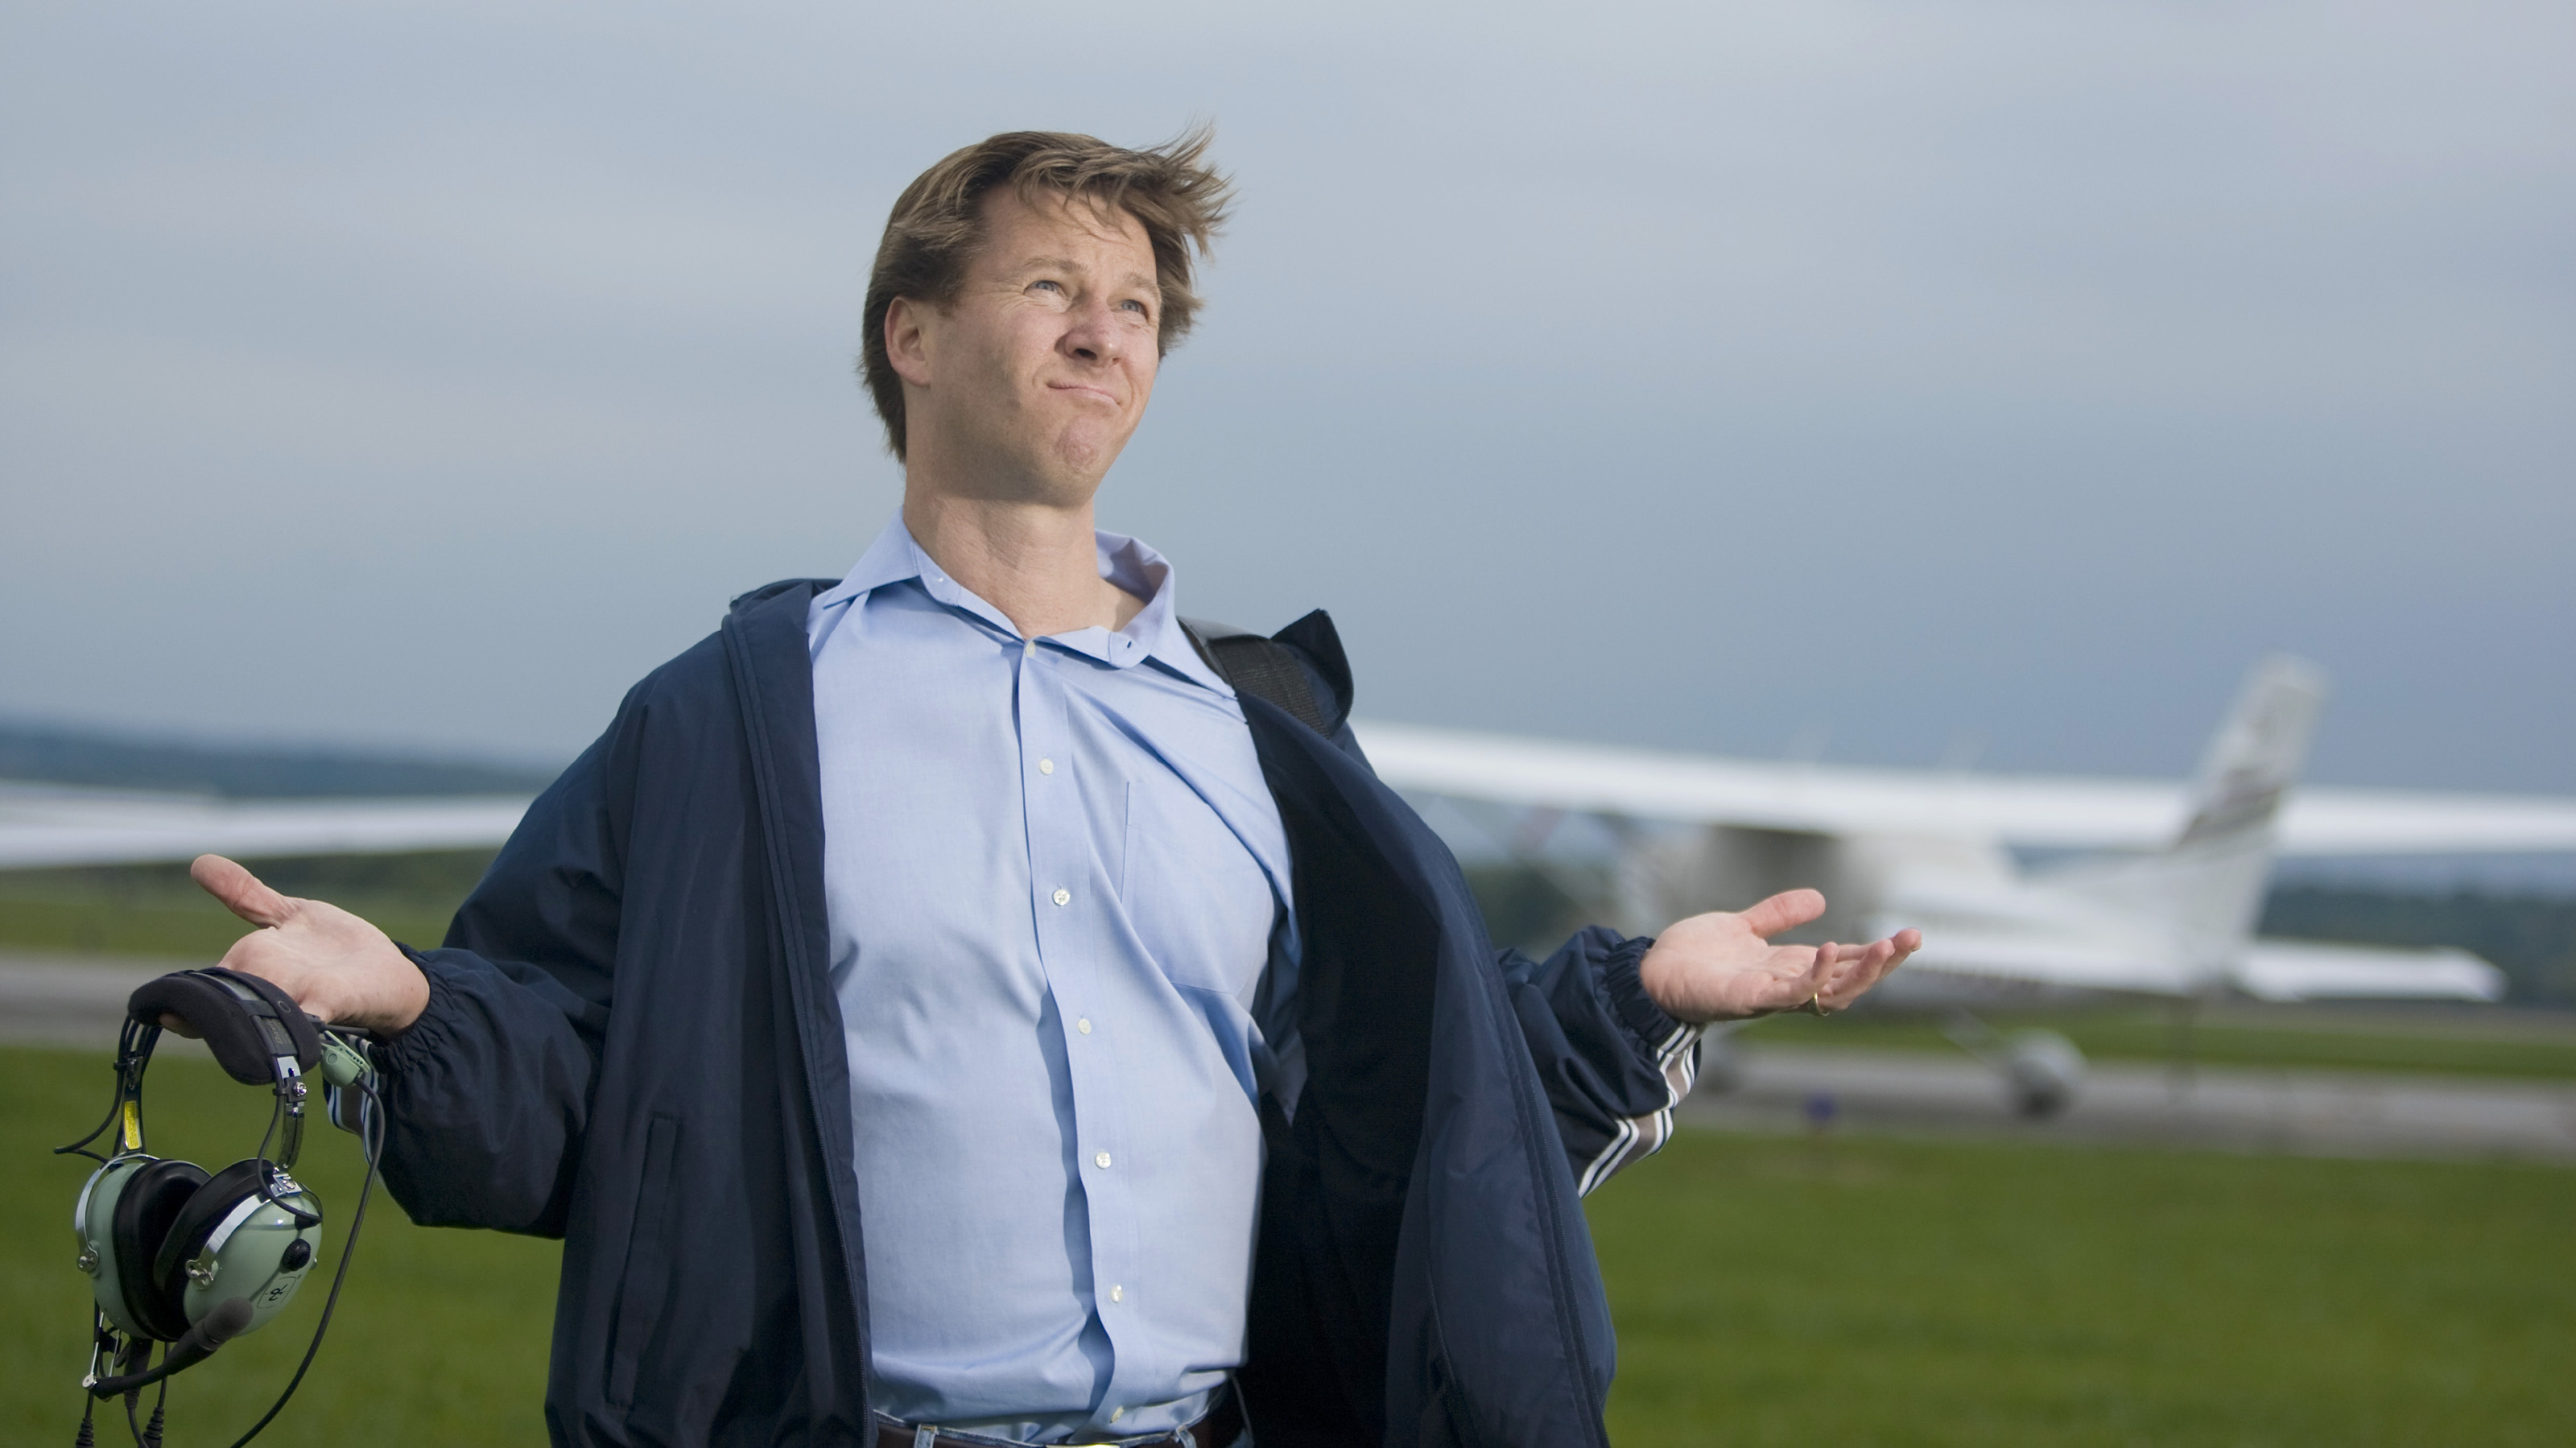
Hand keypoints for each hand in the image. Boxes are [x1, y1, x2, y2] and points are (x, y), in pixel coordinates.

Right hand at [163, 854, 430, 1036]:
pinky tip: (293, 1019)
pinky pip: (307, 1018)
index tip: (163, 1006)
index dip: (183, 998)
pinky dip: (297, 1022)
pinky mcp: (330, 1002)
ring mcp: (297, 997)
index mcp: (251, 963)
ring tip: (230, 1015)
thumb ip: (245, 895)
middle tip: (187, 1013)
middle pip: (225, 1000)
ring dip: (244, 1013)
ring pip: (256, 1012)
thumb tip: (200, 862)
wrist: (388, 973)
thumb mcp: (288, 914)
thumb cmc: (333, 950)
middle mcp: (268, 986)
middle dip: (210, 1006)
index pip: (205, 985)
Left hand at [1637, 888, 1918, 1023]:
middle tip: (1913, 939)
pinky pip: (1788, 993)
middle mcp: (1786, 985)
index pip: (1845, 963)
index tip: (1910, 936)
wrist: (1650, 974)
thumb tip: (1819, 899)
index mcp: (1789, 968)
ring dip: (1860, 973)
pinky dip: (1811, 977)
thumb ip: (1777, 914)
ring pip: (1829, 993)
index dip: (1877, 953)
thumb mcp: (1743, 927)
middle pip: (1849, 982)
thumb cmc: (1694, 957)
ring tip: (1884, 947)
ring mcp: (1769, 995)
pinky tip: (1826, 950)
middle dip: (1883, 964)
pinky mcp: (1746, 998)